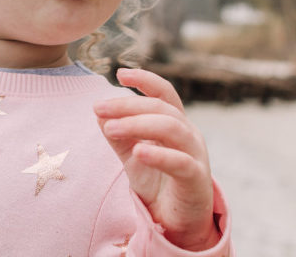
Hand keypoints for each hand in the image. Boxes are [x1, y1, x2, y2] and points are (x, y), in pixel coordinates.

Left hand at [93, 68, 219, 250]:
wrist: (176, 221)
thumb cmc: (157, 182)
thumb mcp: (132, 155)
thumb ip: (117, 134)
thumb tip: (98, 112)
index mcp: (175, 123)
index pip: (164, 93)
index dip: (145, 80)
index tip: (121, 73)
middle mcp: (189, 133)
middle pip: (160, 108)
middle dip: (128, 105)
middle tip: (99, 108)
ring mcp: (196, 155)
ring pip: (171, 128)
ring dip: (138, 125)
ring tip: (111, 129)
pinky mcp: (197, 179)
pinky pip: (181, 162)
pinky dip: (159, 155)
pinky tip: (138, 152)